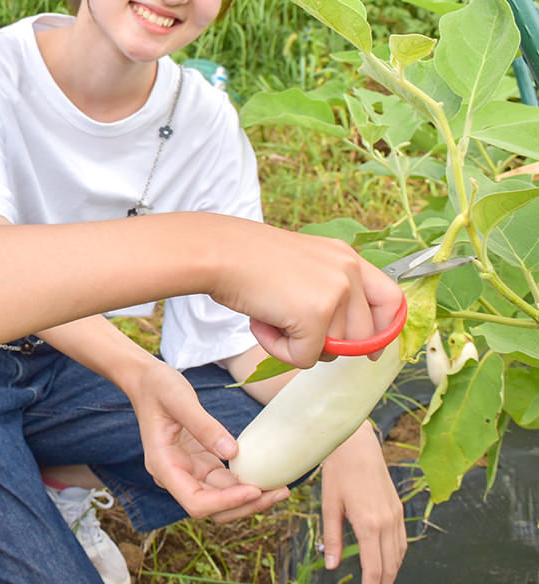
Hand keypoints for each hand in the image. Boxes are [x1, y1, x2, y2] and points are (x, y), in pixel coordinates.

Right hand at [129, 361, 287, 520]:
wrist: (146, 380)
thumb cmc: (157, 386)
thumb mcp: (178, 399)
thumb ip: (203, 425)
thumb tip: (233, 453)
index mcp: (163, 465)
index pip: (195, 501)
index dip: (225, 502)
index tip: (254, 490)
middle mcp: (174, 476)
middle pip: (212, 508)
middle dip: (245, 506)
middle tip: (279, 492)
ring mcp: (188, 472)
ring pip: (221, 500)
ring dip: (249, 499)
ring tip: (280, 489)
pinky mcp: (200, 464)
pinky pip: (225, 484)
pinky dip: (245, 484)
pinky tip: (267, 477)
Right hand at [208, 223, 403, 368]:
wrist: (218, 252)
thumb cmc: (247, 261)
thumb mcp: (301, 266)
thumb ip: (327, 292)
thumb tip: (343, 341)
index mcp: (347, 257)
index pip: (391, 299)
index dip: (384, 330)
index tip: (370, 351)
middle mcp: (349, 271)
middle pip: (362, 336)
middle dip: (328, 345)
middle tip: (290, 329)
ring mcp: (335, 292)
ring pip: (333, 351)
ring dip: (297, 346)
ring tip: (268, 318)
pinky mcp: (316, 315)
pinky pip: (307, 358)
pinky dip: (280, 351)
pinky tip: (261, 324)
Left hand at [320, 424, 405, 583]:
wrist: (357, 446)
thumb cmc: (339, 473)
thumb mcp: (329, 505)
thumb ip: (331, 537)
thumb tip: (330, 565)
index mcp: (368, 524)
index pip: (374, 567)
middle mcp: (387, 522)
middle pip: (390, 565)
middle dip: (383, 582)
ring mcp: (396, 515)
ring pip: (399, 554)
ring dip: (392, 571)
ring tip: (379, 580)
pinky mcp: (398, 509)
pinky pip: (402, 540)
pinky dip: (397, 555)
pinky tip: (388, 559)